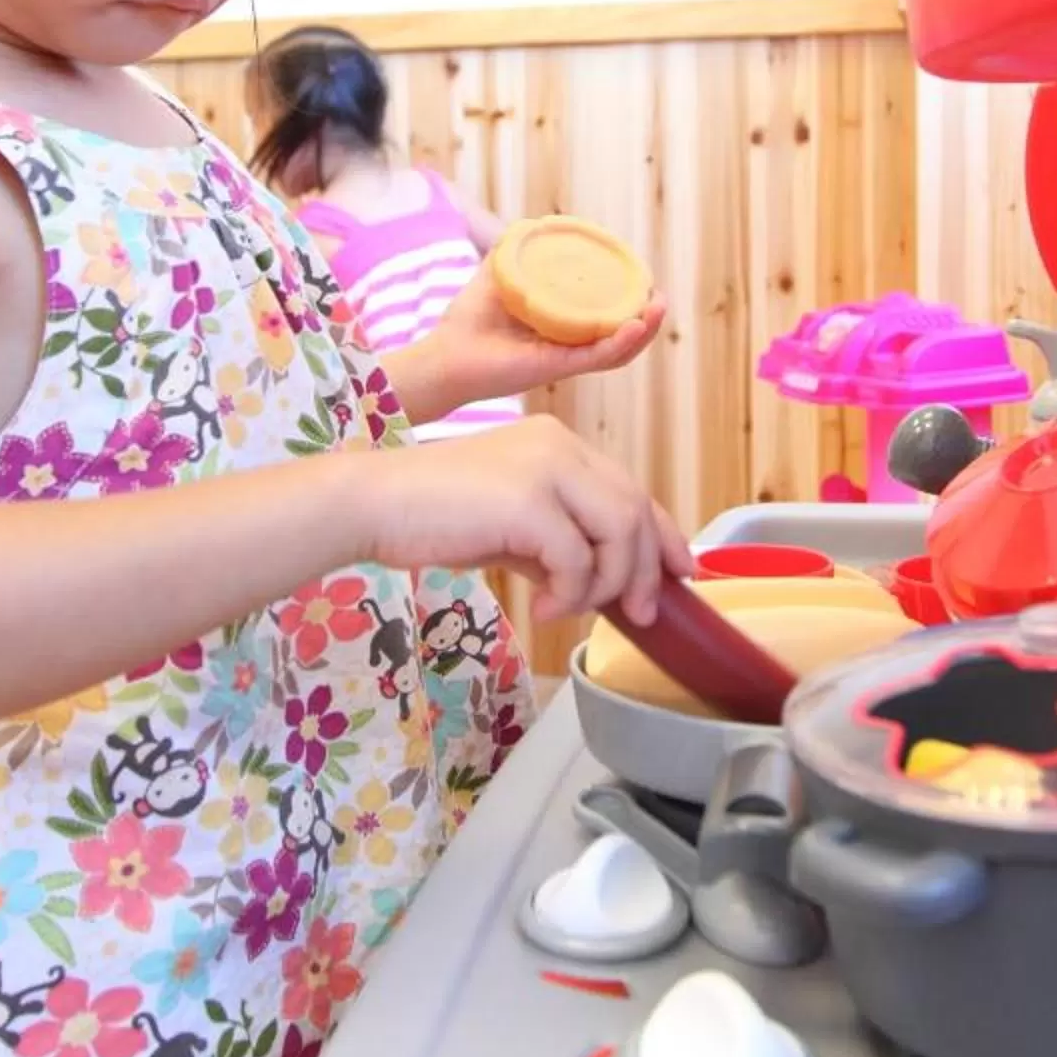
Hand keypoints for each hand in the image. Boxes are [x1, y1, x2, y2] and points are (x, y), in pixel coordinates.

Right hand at [355, 416, 690, 622]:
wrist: (374, 504)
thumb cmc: (430, 515)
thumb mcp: (509, 527)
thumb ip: (555, 542)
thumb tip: (593, 581)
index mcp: (557, 443)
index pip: (631, 487)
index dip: (664, 533)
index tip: (683, 571)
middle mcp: (560, 445)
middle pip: (635, 509)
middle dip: (647, 569)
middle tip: (641, 613)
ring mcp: (546, 467)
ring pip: (618, 532)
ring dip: (607, 585)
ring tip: (572, 610)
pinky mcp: (529, 500)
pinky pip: (577, 559)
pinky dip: (570, 594)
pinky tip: (542, 607)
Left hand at [420, 272, 667, 408]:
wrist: (442, 355)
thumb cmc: (466, 321)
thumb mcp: (497, 276)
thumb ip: (514, 252)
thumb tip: (532, 224)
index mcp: (560, 328)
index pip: (604, 318)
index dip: (628, 302)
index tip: (642, 279)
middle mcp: (567, 346)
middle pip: (619, 337)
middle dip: (646, 319)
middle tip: (660, 298)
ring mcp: (563, 358)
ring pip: (615, 351)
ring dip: (641, 332)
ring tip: (657, 310)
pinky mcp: (555, 369)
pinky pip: (595, 358)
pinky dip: (618, 343)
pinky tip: (633, 326)